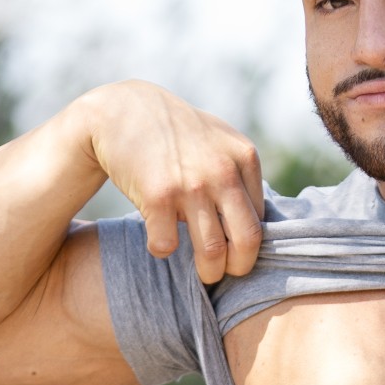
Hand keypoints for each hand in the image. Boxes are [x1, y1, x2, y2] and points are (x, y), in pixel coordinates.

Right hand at [81, 80, 265, 283]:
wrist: (122, 110)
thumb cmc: (175, 133)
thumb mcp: (219, 140)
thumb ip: (241, 173)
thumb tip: (260, 222)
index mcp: (244, 158)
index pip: (261, 218)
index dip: (250, 242)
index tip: (237, 250)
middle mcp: (223, 171)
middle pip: (248, 240)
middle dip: (240, 268)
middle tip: (229, 273)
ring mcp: (191, 184)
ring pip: (212, 252)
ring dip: (208, 272)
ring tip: (204, 274)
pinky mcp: (158, 195)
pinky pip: (167, 246)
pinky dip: (162, 250)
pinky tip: (159, 240)